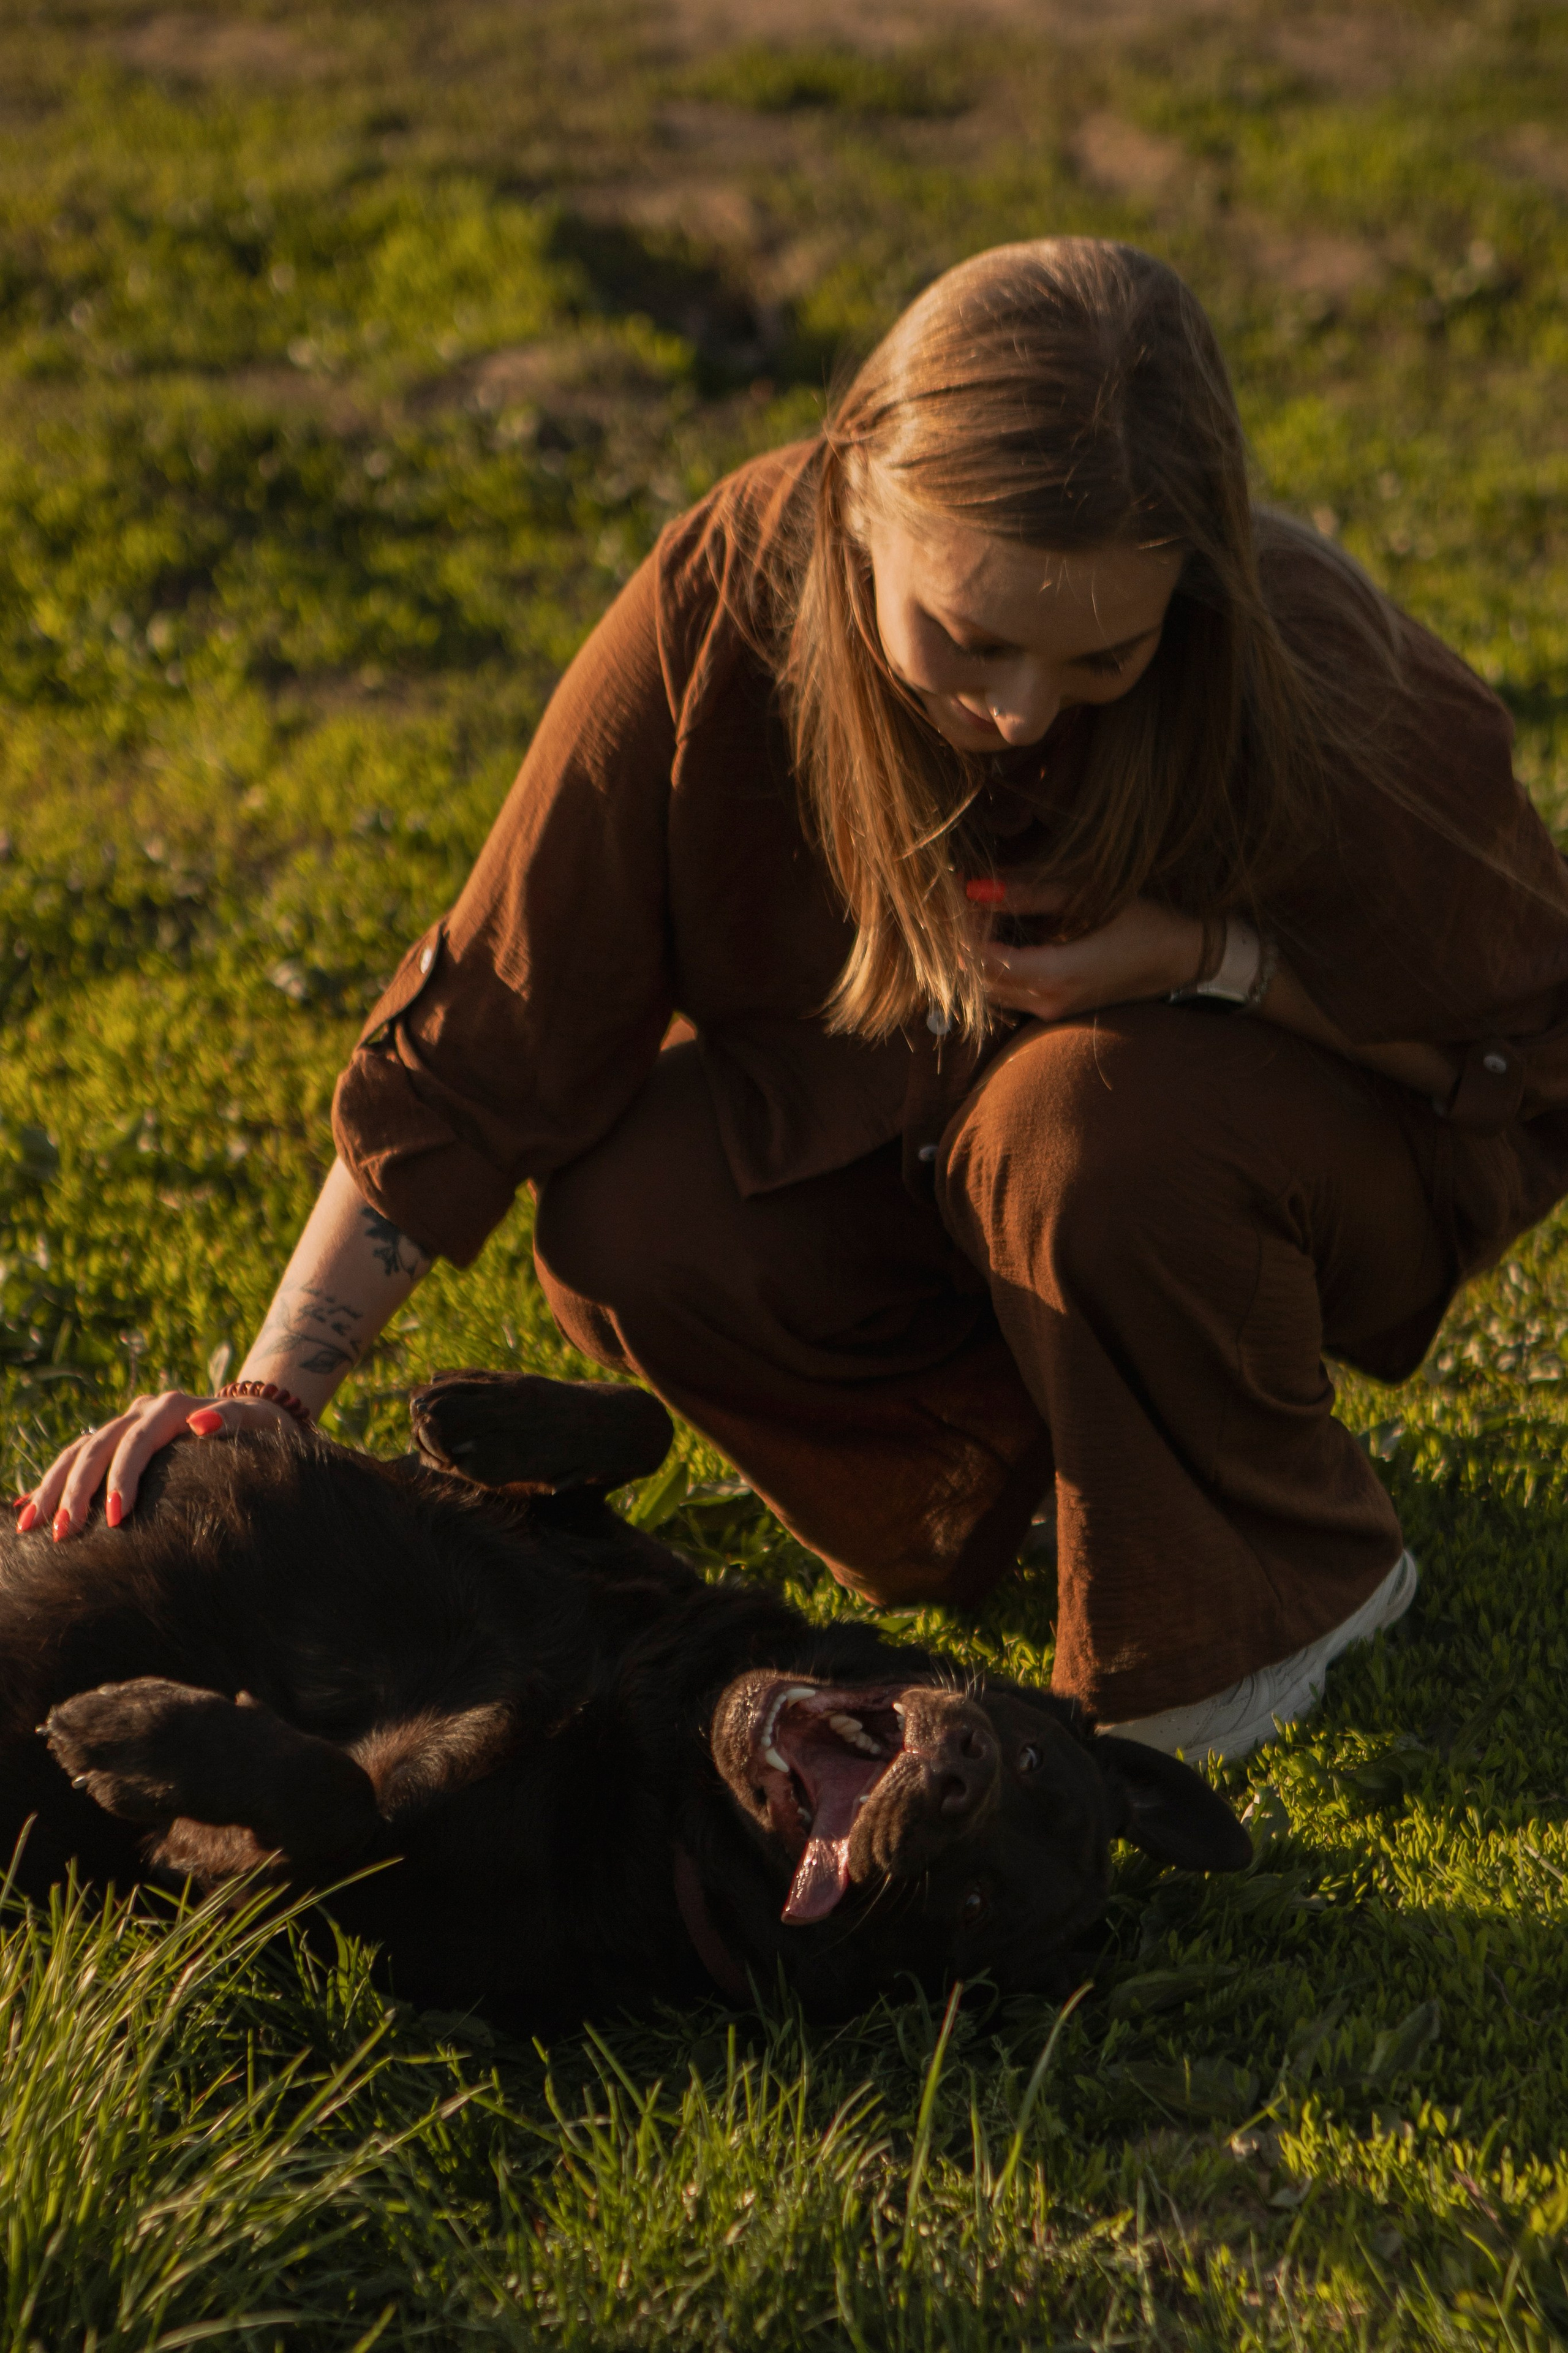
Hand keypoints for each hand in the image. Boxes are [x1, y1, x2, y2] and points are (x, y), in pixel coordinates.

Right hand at [16, 1390, 295, 1542]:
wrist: (258, 1416)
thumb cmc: (264, 1429)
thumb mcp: (260, 1423)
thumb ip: (235, 1420)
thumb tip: (203, 1424)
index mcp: (171, 1407)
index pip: (136, 1442)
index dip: (121, 1478)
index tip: (115, 1518)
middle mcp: (141, 1411)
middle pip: (97, 1447)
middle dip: (76, 1491)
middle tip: (64, 1534)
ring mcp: (125, 1424)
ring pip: (78, 1451)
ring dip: (53, 1488)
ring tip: (32, 1528)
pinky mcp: (117, 1441)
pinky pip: (77, 1459)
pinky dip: (52, 1484)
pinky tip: (28, 1512)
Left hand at [967, 879, 1207, 1022]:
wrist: (1179, 957)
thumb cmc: (1139, 920)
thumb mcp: (1086, 895)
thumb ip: (1029, 892)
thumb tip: (977, 885)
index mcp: (1054, 975)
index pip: (982, 958)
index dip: (967, 926)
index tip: (971, 895)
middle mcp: (1046, 1002)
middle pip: (978, 978)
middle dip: (969, 940)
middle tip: (977, 902)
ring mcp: (1050, 1011)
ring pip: (989, 990)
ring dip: (981, 954)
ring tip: (994, 915)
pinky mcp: (1055, 1010)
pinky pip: (1008, 993)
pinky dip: (998, 966)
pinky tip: (1012, 936)